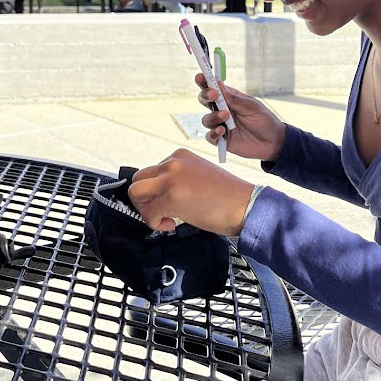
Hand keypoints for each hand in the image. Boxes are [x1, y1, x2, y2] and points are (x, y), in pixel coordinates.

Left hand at [128, 148, 253, 235]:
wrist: (245, 205)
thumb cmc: (226, 197)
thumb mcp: (197, 177)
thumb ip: (176, 179)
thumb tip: (156, 194)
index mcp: (180, 156)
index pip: (151, 172)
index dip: (156, 193)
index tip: (170, 204)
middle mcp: (173, 162)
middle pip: (138, 180)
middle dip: (145, 200)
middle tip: (161, 213)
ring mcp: (171, 178)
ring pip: (135, 192)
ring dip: (145, 210)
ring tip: (165, 218)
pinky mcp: (172, 197)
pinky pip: (148, 213)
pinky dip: (155, 223)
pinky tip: (172, 224)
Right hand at [197, 73, 285, 161]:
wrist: (273, 142)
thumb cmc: (264, 120)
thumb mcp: (252, 106)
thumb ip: (234, 99)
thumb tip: (217, 84)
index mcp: (229, 98)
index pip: (213, 87)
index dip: (204, 81)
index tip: (200, 77)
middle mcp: (221, 110)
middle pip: (204, 100)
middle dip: (205, 96)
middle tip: (213, 95)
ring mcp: (220, 125)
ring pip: (206, 119)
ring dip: (214, 116)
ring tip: (226, 116)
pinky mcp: (221, 140)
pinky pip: (210, 136)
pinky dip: (213, 133)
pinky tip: (222, 131)